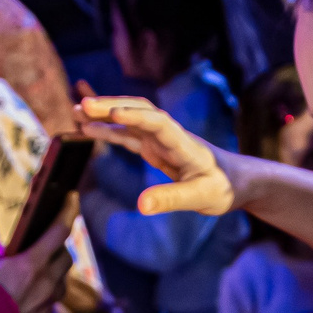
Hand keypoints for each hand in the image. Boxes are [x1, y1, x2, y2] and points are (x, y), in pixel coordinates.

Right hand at [0, 209, 76, 312]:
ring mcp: (46, 304)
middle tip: (44, 241)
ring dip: (53, 271)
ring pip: (61, 281)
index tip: (73, 197)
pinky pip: (50, 300)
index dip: (69, 210)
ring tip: (36, 268)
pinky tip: (28, 290)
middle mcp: (46, 283)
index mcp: (31, 264)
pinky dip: (44, 290)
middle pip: (66, 257)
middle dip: (58, 247)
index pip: (60, 230)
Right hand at [76, 93, 239, 216]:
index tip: (114, 114)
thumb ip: (172, 199)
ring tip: (77, 112)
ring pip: (131, 119)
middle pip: (140, 111)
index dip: (136, 117)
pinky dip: (109, 130)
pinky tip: (88, 129)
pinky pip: (128, 135)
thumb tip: (141, 206)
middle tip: (83, 107)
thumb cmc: (224, 188)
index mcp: (184, 144)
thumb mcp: (202, 198)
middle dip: (111, 106)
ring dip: (105, 114)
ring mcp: (161, 140)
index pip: (159, 124)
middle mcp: (170, 136)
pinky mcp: (155, 147)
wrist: (235, 180)